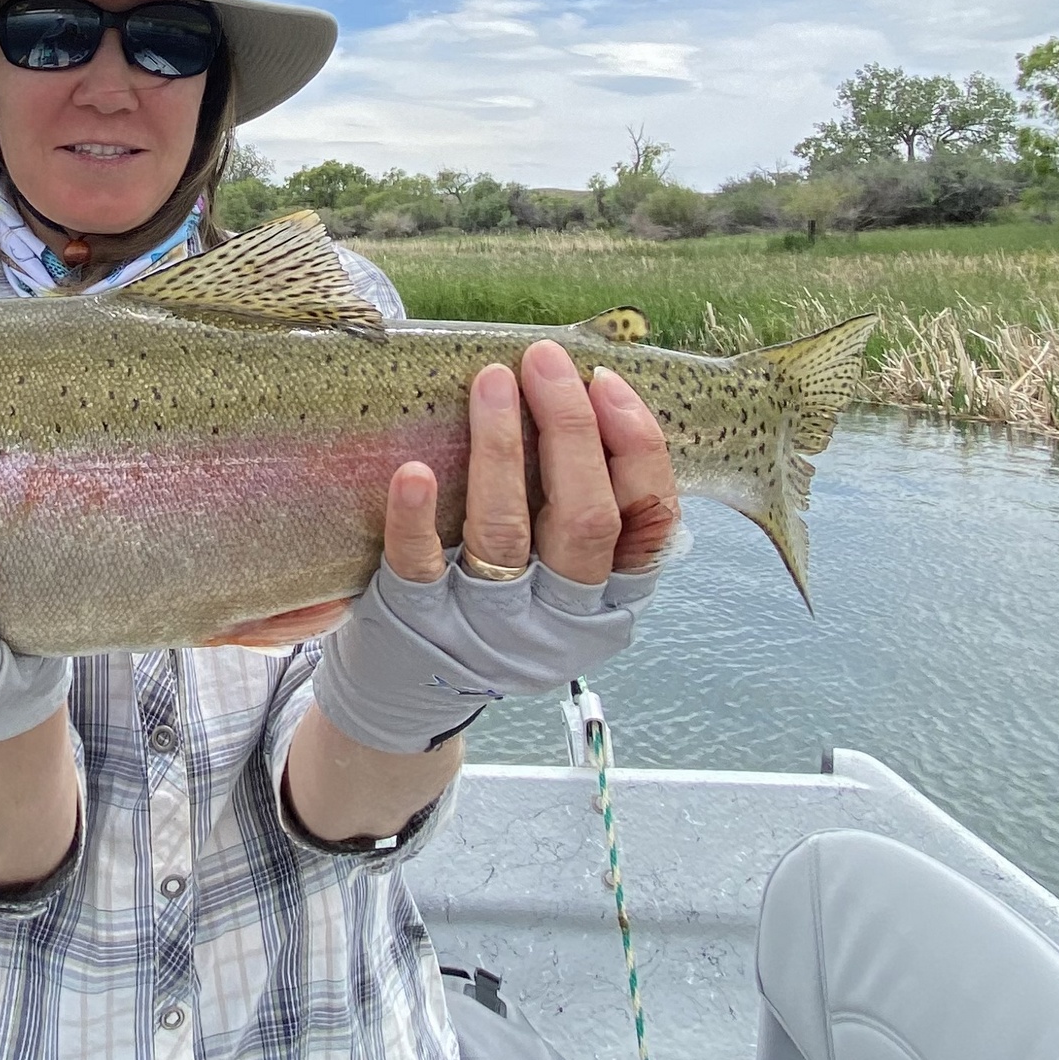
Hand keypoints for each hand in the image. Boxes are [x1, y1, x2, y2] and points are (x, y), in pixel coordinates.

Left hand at [315, 341, 676, 755]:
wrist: (409, 697)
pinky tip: (413, 471)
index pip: (649, 521)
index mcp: (608, 604)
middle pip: (585, 519)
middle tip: (545, 361)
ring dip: (502, 449)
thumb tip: (591, 397)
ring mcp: (488, 625)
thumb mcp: (561, 584)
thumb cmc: (495, 613)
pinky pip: (419, 564)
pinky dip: (416, 516)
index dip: (636, 447)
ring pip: (506, 532)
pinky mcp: (418, 622)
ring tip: (491, 381)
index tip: (605, 383)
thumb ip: (584, 514)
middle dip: (571, 430)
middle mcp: (558, 619)